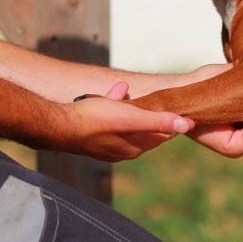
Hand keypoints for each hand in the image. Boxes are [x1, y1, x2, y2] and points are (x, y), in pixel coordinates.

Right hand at [61, 82, 194, 161]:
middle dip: (150, 110)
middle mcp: (122, 150)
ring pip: (127, 121)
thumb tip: (186, 125)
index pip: (164, 135)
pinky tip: (114, 91)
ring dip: (129, 105)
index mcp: (135, 148)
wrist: (56, 124)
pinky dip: (114, 105)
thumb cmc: (95, 121)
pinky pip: (110, 119)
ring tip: (127, 91)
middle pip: (145, 127)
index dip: (174, 121)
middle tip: (157, 97)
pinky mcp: (93, 135)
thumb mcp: (132, 118)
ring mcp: (106, 144)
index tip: (183, 108)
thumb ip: (159, 121)